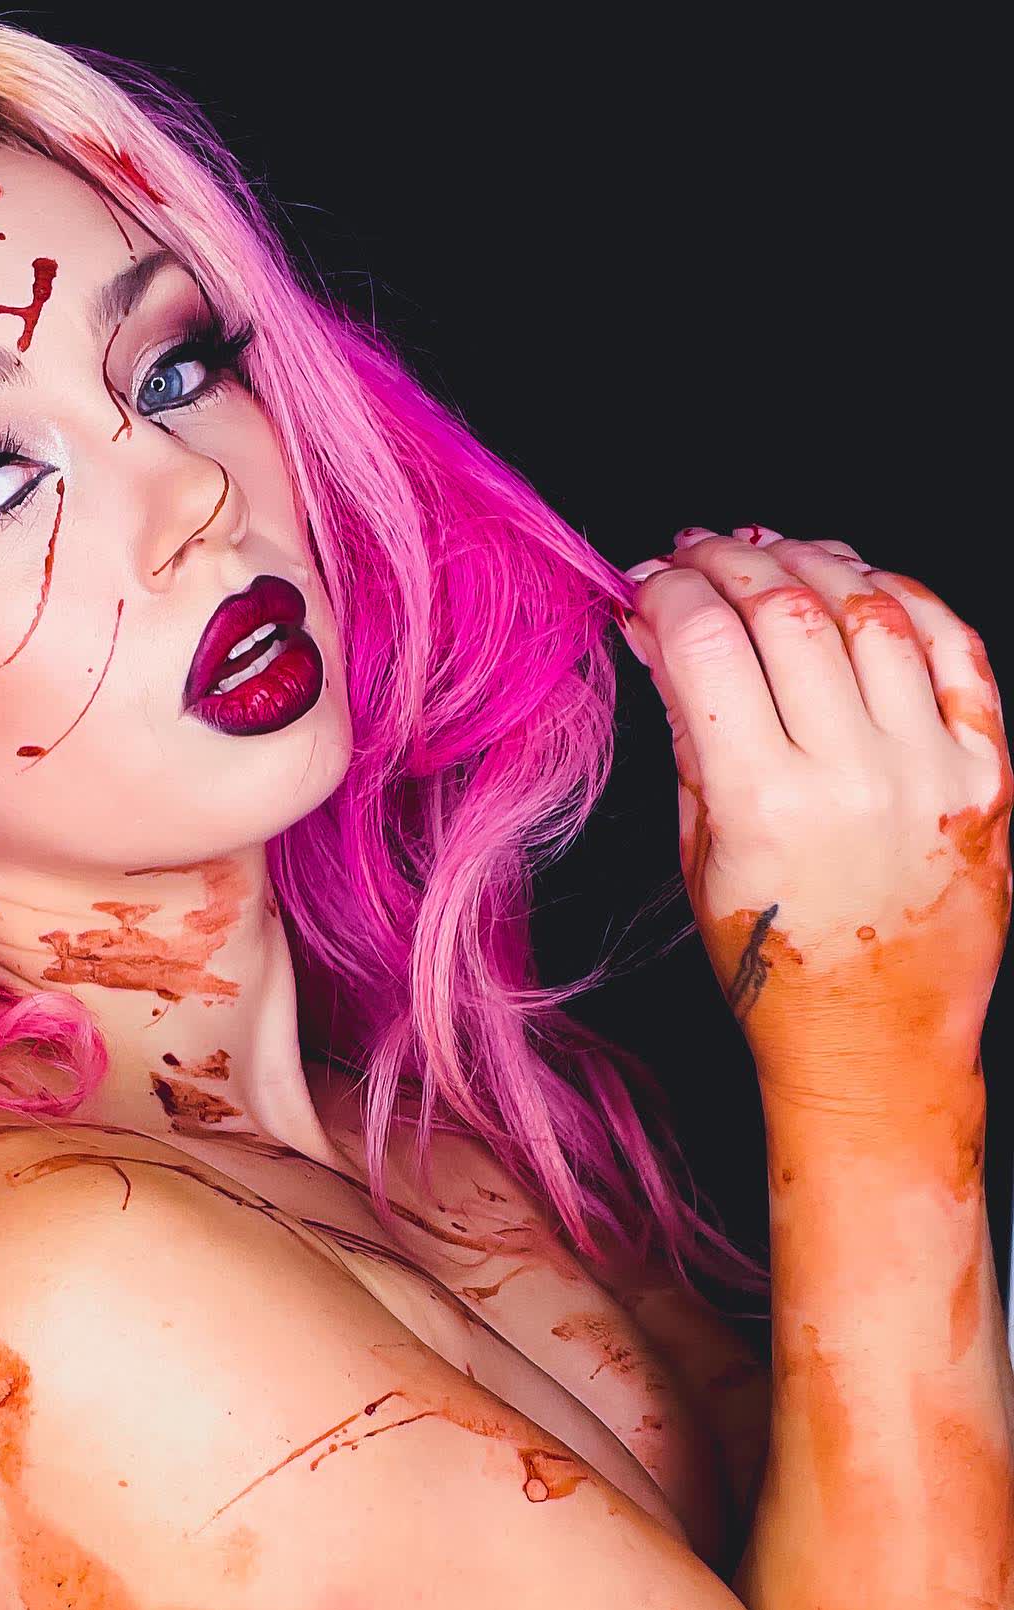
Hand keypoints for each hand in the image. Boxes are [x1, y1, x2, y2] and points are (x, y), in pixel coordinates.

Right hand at [617, 527, 1010, 1100]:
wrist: (873, 1043)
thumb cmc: (774, 966)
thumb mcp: (700, 854)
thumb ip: (685, 733)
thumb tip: (657, 633)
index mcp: (764, 804)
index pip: (705, 644)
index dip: (666, 591)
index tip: (646, 580)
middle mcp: (853, 777)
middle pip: (785, 610)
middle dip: (729, 561)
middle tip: (699, 551)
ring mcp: (930, 772)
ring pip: (871, 610)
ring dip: (812, 562)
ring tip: (773, 554)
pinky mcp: (986, 776)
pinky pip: (954, 650)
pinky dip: (904, 598)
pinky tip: (862, 585)